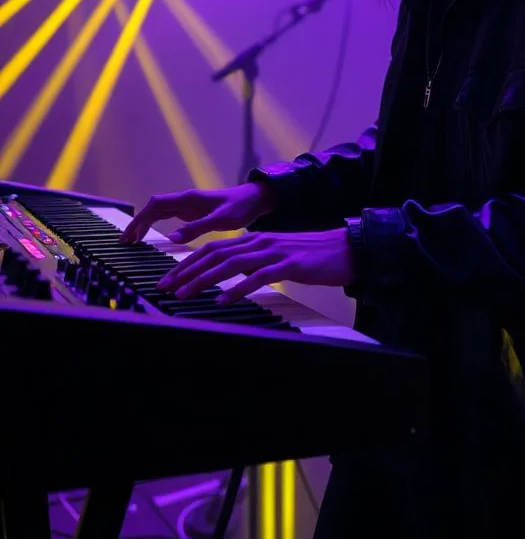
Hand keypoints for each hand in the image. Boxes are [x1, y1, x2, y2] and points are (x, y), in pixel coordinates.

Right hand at [121, 182, 276, 244]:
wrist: (254, 199)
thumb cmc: (239, 208)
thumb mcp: (220, 220)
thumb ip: (196, 228)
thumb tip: (170, 238)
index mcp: (188, 199)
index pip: (156, 205)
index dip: (141, 219)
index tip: (130, 235)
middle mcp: (185, 199)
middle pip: (153, 208)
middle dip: (138, 223)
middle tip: (125, 242)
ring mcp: (188, 205)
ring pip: (159, 212)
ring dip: (145, 224)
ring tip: (133, 241)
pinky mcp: (192, 211)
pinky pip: (167, 216)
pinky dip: (155, 225)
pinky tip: (151, 236)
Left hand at [155, 229, 356, 302]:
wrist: (344, 249)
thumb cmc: (311, 257)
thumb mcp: (276, 256)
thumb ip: (254, 263)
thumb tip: (230, 278)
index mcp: (255, 239)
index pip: (213, 248)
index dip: (189, 263)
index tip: (170, 278)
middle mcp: (259, 242)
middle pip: (215, 254)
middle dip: (186, 271)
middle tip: (165, 287)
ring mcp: (273, 252)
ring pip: (230, 264)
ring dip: (203, 280)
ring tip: (184, 294)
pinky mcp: (288, 265)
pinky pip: (257, 277)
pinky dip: (237, 288)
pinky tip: (223, 299)